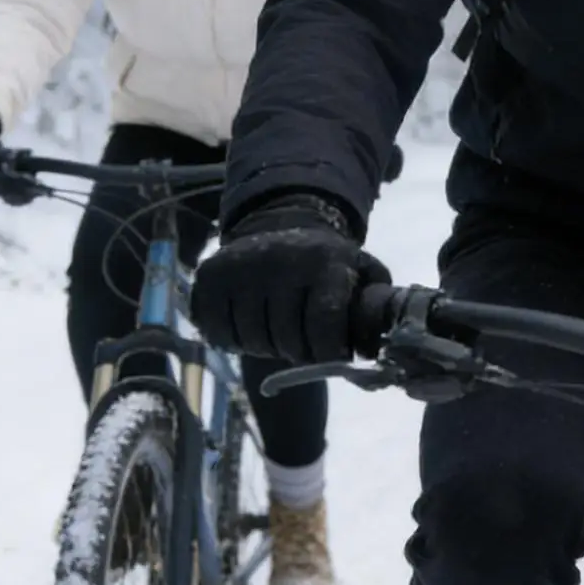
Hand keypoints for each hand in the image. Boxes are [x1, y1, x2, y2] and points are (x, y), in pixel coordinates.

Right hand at [191, 193, 389, 363]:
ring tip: (278, 334)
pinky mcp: (210, 276)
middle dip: (298, 352)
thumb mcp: (360, 271)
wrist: (277, 227)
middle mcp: (281, 259)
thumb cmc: (326, 263)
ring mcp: (241, 266)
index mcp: (324, 259)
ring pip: (251, 339)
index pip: (324, 319)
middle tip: (304, 346)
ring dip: (267, 348)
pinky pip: (217, 333)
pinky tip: (249, 327)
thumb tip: (371, 351)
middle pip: (286, 337)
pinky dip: (234, 341)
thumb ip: (373, 306)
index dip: (327, 351)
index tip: (330, 357)